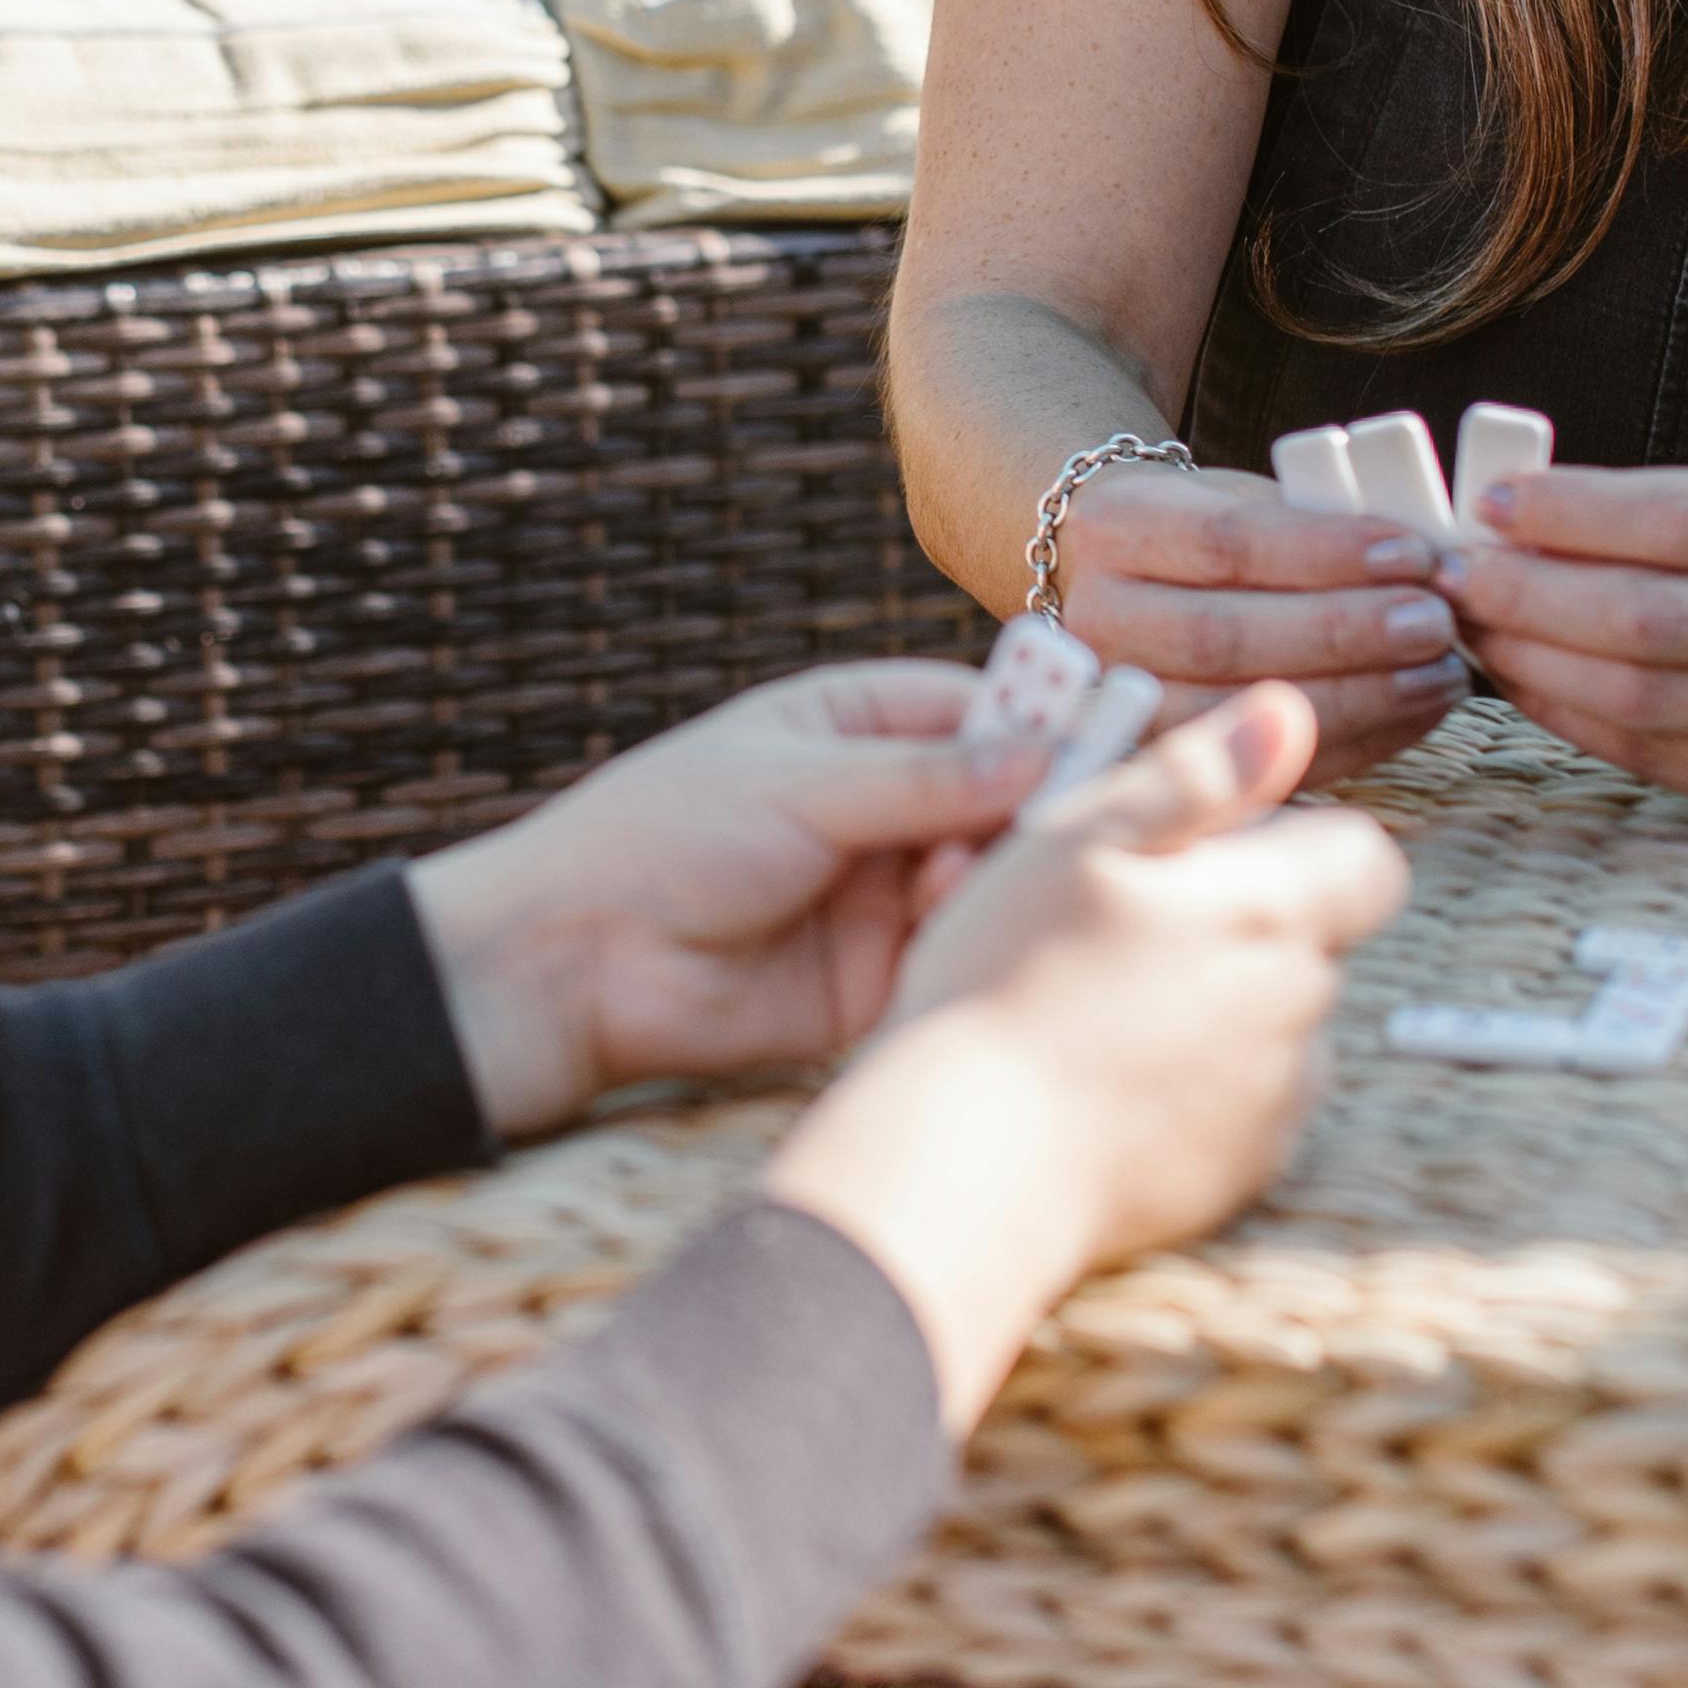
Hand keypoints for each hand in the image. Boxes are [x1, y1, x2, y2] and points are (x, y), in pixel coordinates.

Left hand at [410, 663, 1041, 1139]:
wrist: (575, 961)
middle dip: (1035, 807)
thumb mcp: (797, 786)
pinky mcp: (880, 977)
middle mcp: (883, 806)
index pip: (983, 710)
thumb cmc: (662, 837)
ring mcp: (885, 892)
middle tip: (1065, 818)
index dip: (1048, 723)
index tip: (1112, 735)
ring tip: (955, 878)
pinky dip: (971, 942)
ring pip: (989, 878)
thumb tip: (1045, 753)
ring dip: (996, 875)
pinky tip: (959, 933)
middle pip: (1003, 798)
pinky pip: (954, 952)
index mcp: (856, 726)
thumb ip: (922, 779)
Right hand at [756, 689, 1410, 1428]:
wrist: (969, 1158)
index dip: (1296, 841)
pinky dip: (1195, 1087)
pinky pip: (1242, 1106)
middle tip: (1121, 928)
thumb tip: (1289, 711)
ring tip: (1101, 1012)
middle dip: (1239, 924)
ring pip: (1274, 1023)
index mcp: (1273, 912)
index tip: (1205, 856)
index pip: (1365, 857)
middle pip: (1310, 939)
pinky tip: (1107, 1083)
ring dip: (1216, 1006)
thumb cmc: (1007, 981)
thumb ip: (1200, 772)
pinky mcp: (1242, 1172)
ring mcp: (1277, 1101)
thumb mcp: (1082, 838)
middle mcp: (1300, 1008)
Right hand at [1044, 460, 1471, 776]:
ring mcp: (1117, 699)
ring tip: (1437, 673)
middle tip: (1433, 623)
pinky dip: (1351, 742)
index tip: (1412, 555)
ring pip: (1235, 709)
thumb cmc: (1208, 535)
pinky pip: (1258, 766)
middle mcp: (1097, 617)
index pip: (1225, 542)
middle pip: (1223, 635)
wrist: (1126, 584)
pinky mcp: (1157, 759)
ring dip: (1356, 695)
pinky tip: (1412, 715)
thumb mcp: (1244, 498)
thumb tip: (1425, 564)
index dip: (1325, 553)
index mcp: (1115, 526)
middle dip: (1343, 632)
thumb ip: (1316, 524)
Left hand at [1443, 460, 1687, 812]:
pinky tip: (1526, 682)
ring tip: (1477, 627)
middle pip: (1653, 621)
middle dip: (1531, 598)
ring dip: (1535, 663)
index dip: (1575, 516)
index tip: (1495, 503)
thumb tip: (1517, 517)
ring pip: (1644, 697)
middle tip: (1457, 577)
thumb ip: (1674, 504)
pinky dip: (1572, 716)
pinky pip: (1654, 754)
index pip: (1684, 522)